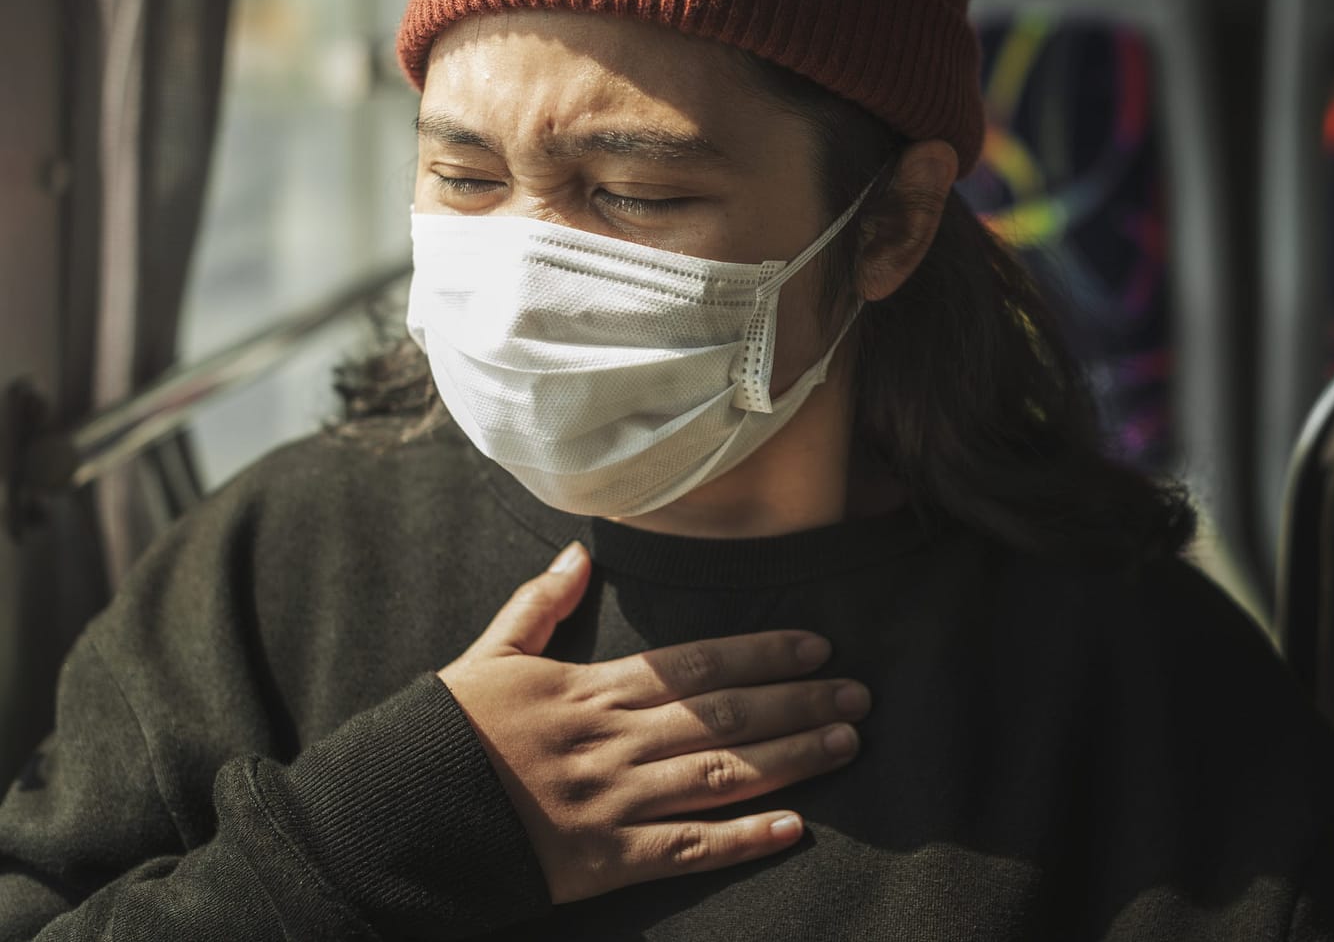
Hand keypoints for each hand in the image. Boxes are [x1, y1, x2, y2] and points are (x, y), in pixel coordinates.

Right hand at [438, 542, 869, 903]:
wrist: (394, 818)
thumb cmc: (444, 735)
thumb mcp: (487, 656)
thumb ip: (539, 604)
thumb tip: (581, 552)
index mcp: (588, 690)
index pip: (694, 664)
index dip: (760, 652)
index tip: (816, 644)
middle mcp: (610, 742)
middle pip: (723, 716)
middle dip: (797, 701)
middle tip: (859, 694)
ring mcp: (610, 803)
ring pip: (719, 776)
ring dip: (791, 759)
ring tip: (846, 743)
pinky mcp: (602, 861)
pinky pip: (685, 850)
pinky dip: (742, 840)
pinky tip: (794, 829)